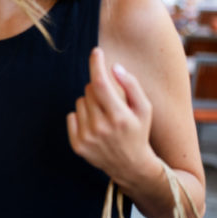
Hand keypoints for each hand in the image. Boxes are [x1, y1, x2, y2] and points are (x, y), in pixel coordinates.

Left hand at [67, 47, 156, 183]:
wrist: (130, 165)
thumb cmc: (138, 132)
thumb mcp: (144, 109)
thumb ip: (131, 86)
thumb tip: (114, 67)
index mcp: (119, 117)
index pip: (101, 83)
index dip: (97, 64)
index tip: (96, 51)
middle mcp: (101, 128)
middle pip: (90, 89)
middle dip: (99, 89)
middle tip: (111, 103)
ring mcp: (87, 138)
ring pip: (80, 101)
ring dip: (90, 104)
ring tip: (104, 118)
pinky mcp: (77, 145)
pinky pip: (71, 115)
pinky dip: (81, 116)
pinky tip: (94, 127)